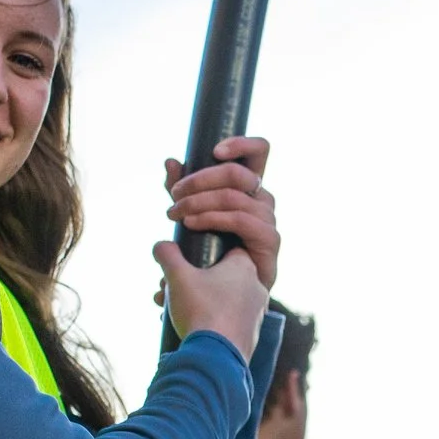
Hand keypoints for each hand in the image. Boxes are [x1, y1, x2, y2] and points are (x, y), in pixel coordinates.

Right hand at [155, 239, 268, 361]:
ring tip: (173, 312)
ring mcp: (256, 313)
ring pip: (223, 301)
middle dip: (194, 283)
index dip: (205, 255)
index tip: (188, 265)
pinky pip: (228, 322)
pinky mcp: (251, 335)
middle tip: (171, 291)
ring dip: (199, 304)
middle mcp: (257, 288)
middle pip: (221, 277)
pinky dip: (211, 323)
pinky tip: (190, 330)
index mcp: (244, 267)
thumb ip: (167, 255)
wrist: (216, 358)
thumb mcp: (177, 277)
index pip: (228, 250)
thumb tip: (161, 246)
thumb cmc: (200, 311)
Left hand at [164, 136, 278, 289]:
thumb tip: (170, 161)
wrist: (227, 295)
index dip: (241, 143)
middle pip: (239, 172)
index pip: (260, 151)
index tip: (214, 151)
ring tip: (176, 214)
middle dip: (200, 179)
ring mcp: (268, 219)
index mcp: (249, 187)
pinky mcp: (268, 241)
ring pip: (234, 197)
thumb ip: (183, 188)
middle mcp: (262, 199)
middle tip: (174, 194)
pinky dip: (213, 218)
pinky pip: (241, 219)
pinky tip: (192, 224)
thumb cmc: (212, 250)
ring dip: (199, 202)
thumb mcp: (192, 214)